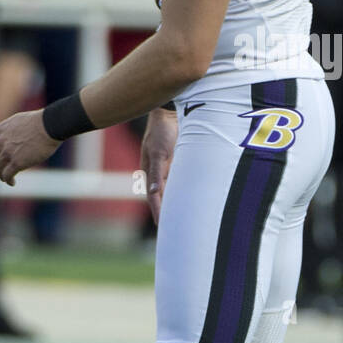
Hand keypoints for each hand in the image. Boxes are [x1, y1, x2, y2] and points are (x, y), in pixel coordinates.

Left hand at [0, 109, 59, 185]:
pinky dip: (8, 180)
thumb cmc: (40, 122)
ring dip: (0, 175)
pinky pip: (7, 175)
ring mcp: (8, 152)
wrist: (49, 125)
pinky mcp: (17, 162)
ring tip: (6, 178)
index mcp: (0, 130)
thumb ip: (10, 129)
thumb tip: (10, 134)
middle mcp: (1, 142)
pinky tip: (12, 182)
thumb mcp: (18, 120)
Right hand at [141, 106, 177, 225]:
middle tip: (173, 229)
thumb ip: (156, 173)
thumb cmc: (162, 131)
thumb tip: (152, 193)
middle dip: (166, 212)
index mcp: (150, 172)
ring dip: (175, 203)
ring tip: (183, 219)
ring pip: (172, 191)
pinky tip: (192, 200)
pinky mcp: (179, 162)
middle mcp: (159, 173)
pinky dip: (184, 192)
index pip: (153, 198)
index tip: (162, 227)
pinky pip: (181, 181)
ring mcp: (169, 168)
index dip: (158, 212)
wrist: (171, 112)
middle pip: (162, 198)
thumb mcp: (158, 152)